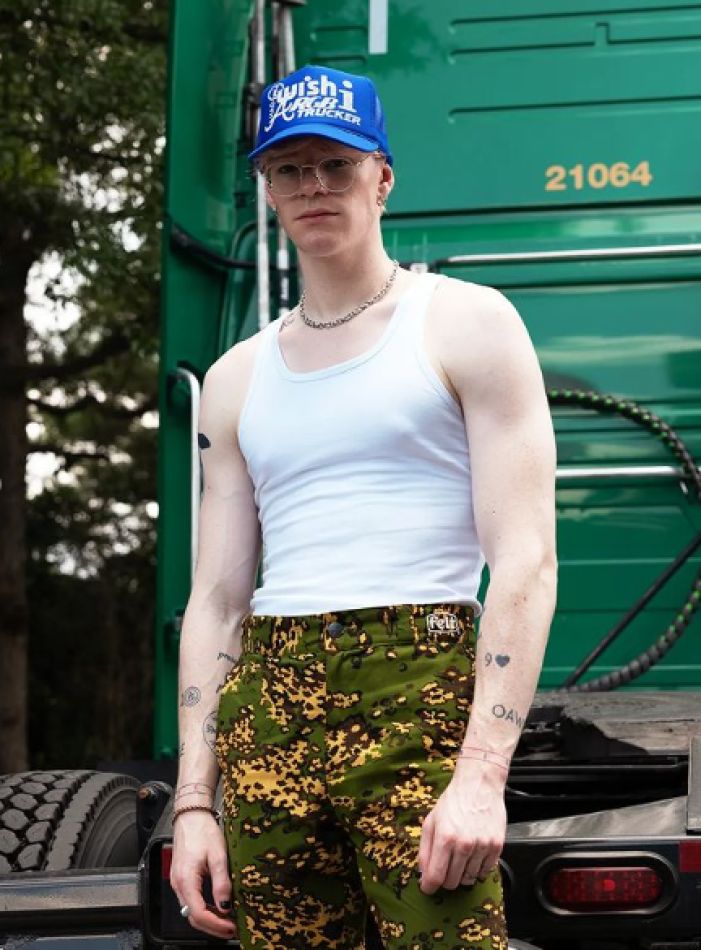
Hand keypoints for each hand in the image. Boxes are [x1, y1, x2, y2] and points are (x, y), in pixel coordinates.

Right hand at [169, 810, 236, 940]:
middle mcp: (178, 885)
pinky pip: (191, 901)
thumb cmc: (203, 831)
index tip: (231, 927)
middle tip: (232, 929)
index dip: (215, 924)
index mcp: (186, 880)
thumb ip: (221, 882)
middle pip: (193, 917)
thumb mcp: (218, 855)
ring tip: (227, 921)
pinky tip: (217, 908)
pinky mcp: (181, 879)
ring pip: (191, 911)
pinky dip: (204, 909)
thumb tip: (225, 906)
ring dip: (208, 919)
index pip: (198, 914)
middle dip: (212, 927)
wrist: (191, 816)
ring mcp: (178, 882)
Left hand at [417, 761, 505, 893]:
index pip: (436, 876)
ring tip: (459, 859)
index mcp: (445, 838)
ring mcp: (482, 846)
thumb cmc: (454, 801)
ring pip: (469, 879)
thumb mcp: (431, 821)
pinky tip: (473, 856)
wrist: (479, 785)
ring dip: (462, 875)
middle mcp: (464, 844)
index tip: (428, 888)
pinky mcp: (496, 847)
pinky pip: (485, 872)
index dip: (429, 886)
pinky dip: (477, 869)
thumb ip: (425, 849)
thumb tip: (423, 873)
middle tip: (444, 869)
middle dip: (445, 880)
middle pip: (452, 882)